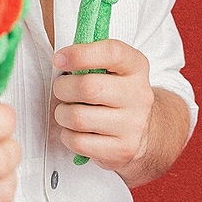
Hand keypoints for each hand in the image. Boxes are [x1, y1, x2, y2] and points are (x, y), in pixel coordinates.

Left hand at [51, 40, 155, 171]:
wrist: (141, 130)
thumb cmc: (114, 92)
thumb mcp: (112, 68)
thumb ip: (90, 57)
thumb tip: (60, 59)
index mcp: (136, 67)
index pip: (112, 52)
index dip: (80, 54)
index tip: (59, 60)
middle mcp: (139, 95)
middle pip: (88, 87)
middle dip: (63, 88)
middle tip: (61, 90)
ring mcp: (132, 125)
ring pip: (78, 117)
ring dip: (62, 114)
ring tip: (67, 112)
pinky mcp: (121, 149)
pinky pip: (78, 142)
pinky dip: (67, 135)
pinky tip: (74, 130)